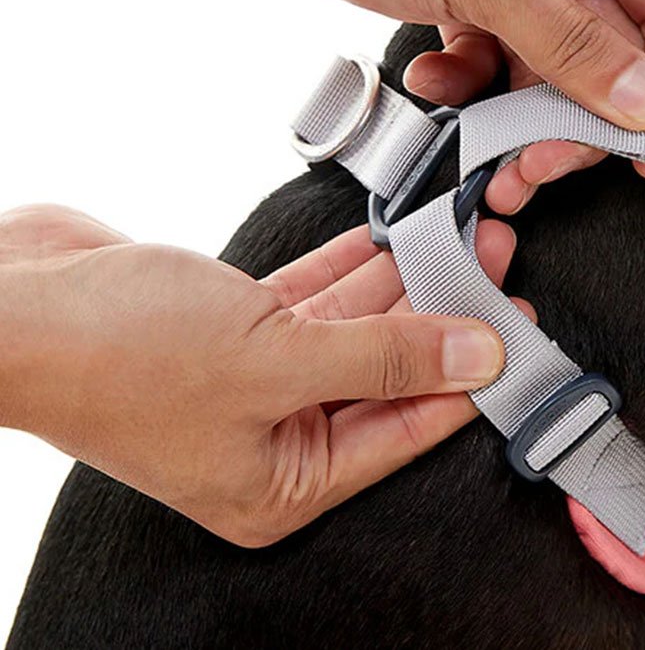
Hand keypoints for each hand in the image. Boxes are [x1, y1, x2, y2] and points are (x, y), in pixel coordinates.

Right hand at [0, 205, 528, 547]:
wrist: (6, 301)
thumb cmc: (115, 355)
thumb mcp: (273, 362)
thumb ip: (383, 358)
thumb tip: (476, 356)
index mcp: (284, 483)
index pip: (407, 430)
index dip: (470, 377)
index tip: (520, 329)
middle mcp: (274, 438)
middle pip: (388, 373)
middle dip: (444, 315)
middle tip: (496, 262)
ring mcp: (254, 378)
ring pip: (355, 328)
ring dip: (406, 282)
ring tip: (464, 234)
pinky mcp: (235, 326)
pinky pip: (314, 298)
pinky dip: (354, 266)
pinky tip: (398, 235)